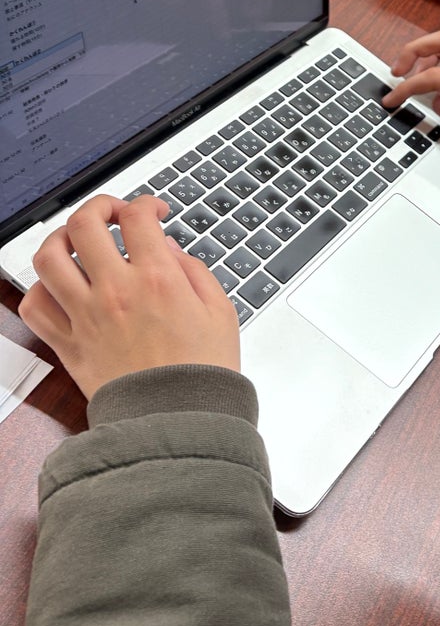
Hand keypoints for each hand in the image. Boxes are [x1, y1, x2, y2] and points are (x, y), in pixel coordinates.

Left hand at [20, 194, 239, 400]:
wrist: (178, 421)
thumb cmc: (202, 372)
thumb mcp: (220, 310)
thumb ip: (193, 270)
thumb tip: (167, 248)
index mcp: (158, 279)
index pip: (136, 216)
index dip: (145, 204)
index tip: (153, 212)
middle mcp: (116, 292)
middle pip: (84, 224)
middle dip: (99, 207)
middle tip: (112, 214)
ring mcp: (86, 317)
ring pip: (49, 258)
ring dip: (60, 239)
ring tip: (77, 242)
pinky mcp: (68, 345)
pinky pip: (34, 307)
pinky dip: (40, 289)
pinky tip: (60, 287)